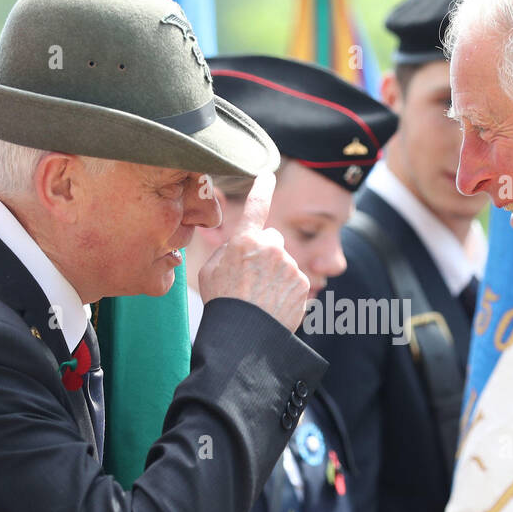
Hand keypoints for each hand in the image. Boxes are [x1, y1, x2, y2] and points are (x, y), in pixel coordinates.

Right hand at [199, 173, 309, 331]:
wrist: (244, 336)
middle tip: (251, 277)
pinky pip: (294, 279)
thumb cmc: (222, 303)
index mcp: (244, 240)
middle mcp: (270, 247)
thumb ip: (227, 250)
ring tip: (260, 297)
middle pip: (272, 239)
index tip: (267, 175)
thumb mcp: (209, 271)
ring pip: (283, 262)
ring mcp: (289, 265)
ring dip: (275, 273)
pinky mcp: (303, 283)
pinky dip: (286, 290)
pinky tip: (272, 304)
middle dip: (265, 251)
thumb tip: (241, 245)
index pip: (256, 207)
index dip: (261, 189)